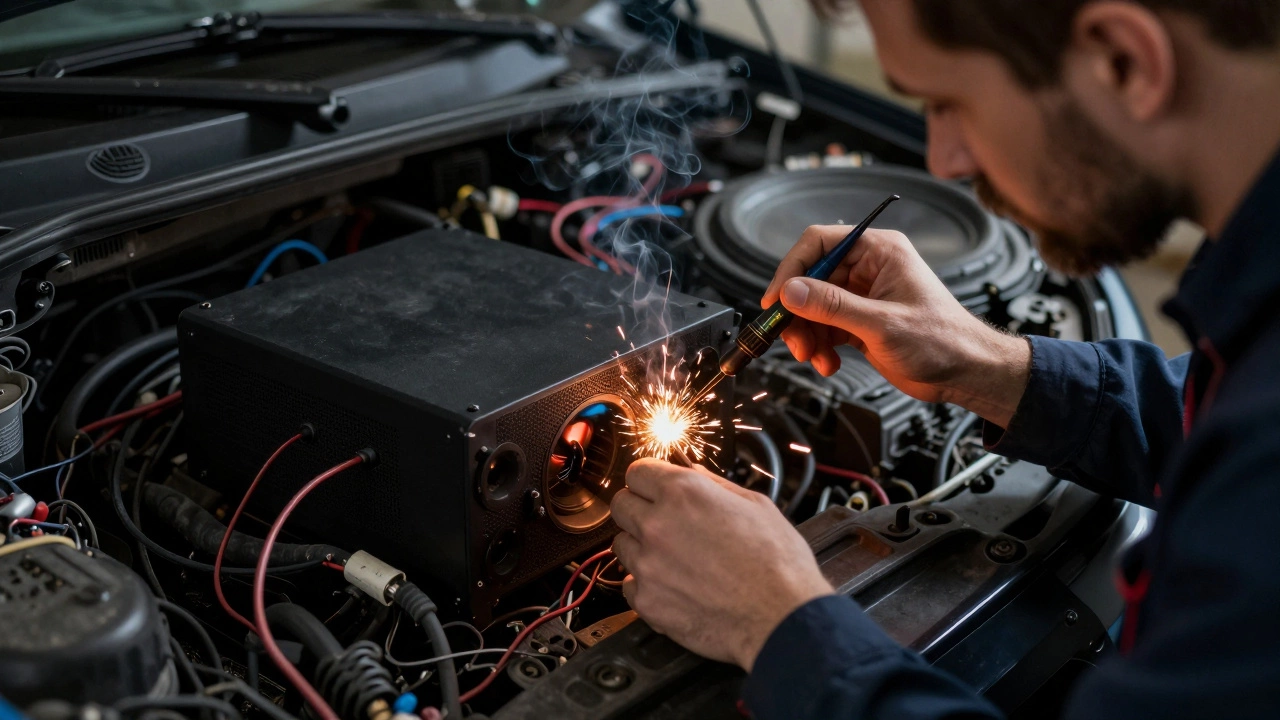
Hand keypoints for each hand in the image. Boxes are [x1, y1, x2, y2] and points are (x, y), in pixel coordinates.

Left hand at [610, 458, 833, 671]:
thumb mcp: (755, 505)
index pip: (637, 472)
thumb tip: (692, 471)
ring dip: (641, 548)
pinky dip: (646, 586)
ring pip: (621, 545)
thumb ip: (714, 484)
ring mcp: (648, 566)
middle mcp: (658, 525)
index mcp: (684, 494)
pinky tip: (674, 587)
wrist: (782, 618)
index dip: (648, 479)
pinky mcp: (647, 602)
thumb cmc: (778, 563)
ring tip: (675, 560)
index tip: (655, 488)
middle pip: (620, 505)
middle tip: (663, 523)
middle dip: (639, 509)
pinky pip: (629, 585)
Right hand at [761, 226, 1030, 427]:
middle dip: (797, 313)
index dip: (791, 269)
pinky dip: (819, 346)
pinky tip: (829, 362)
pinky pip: (823, 327)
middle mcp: (868, 268)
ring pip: (812, 307)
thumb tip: (791, 292)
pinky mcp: (859, 321)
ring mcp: (862, 295)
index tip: (776, 300)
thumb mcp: (881, 323)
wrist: (966, 373)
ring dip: (806, 335)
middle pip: (809, 279)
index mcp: (879, 251)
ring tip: (815, 357)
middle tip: (792, 340)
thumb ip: (833, 306)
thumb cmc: (943, 341)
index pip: (819, 244)